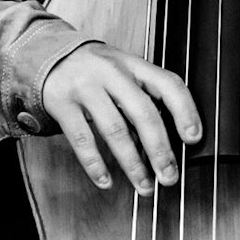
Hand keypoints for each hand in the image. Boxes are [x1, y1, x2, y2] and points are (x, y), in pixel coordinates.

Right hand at [40, 45, 201, 193]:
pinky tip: (106, 180)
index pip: (167, 83)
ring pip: (115, 129)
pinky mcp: (61, 103)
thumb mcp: (122, 71)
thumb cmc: (94, 70)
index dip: (185, 110)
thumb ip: (142, 97)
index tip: (193, 138)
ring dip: (133, 164)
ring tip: (144, 185)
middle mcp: (111, 72)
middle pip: (142, 112)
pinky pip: (82, 139)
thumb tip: (168, 140)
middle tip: (169, 176)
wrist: (45, 54)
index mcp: (132, 64)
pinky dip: (96, 164)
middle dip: (159, 149)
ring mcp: (85, 86)